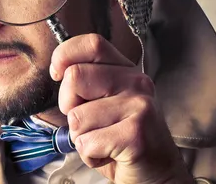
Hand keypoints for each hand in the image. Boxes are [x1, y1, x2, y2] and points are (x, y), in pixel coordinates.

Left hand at [50, 34, 192, 183]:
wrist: (157, 175)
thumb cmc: (123, 140)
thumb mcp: (106, 103)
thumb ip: (87, 83)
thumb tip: (59, 69)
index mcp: (127, 71)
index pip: (92, 43)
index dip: (65, 55)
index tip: (57, 74)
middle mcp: (137, 83)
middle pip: (75, 77)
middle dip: (68, 106)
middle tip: (89, 123)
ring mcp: (139, 107)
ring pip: (77, 117)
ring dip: (82, 138)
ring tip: (104, 142)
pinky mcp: (136, 135)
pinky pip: (87, 143)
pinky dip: (90, 156)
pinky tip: (110, 155)